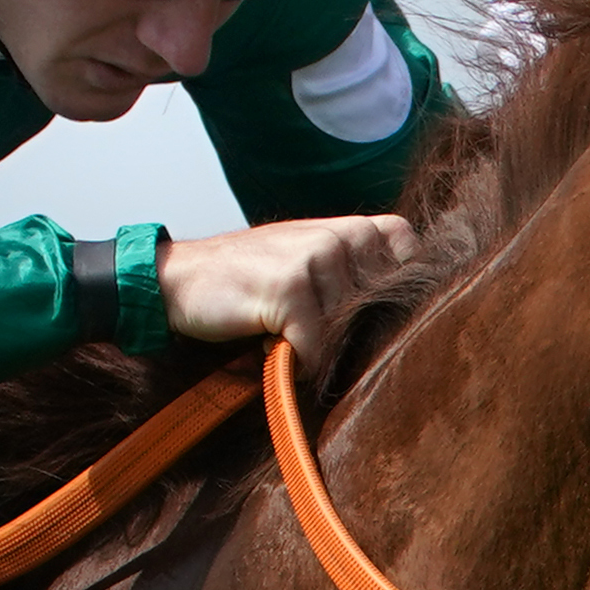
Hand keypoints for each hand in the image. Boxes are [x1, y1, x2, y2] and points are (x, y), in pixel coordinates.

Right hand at [156, 215, 414, 377]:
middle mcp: (339, 236)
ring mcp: (316, 258)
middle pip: (381, 308)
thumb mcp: (307, 260)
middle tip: (312, 335)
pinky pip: (316, 347)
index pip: (408, 252)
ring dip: (319, 349)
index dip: (399, 291)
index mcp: (349, 228)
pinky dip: (297, 361)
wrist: (180, 279)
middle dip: (354, 335)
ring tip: (284, 333)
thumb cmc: (249, 279)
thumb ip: (352, 274)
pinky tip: (271, 345)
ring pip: (348, 332)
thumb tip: (404, 321)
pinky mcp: (290, 288)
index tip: (372, 317)